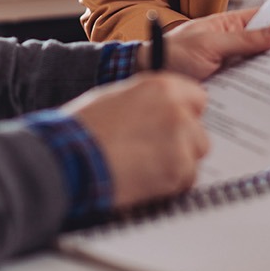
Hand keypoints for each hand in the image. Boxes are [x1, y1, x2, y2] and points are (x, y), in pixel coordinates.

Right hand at [64, 73, 208, 206]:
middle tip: (155, 152)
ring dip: (177, 164)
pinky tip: (145, 179)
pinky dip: (170, 184)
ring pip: (194, 156)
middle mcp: (177, 110)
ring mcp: (180, 141)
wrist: (70, 159)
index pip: (197, 99)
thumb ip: (150, 101)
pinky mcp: (177, 171)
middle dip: (183, 143)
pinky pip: (186, 180)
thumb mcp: (118, 97)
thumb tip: (165, 111)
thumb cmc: (86, 128)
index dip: (185, 115)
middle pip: (199, 131)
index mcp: (162, 87)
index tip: (172, 126)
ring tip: (146, 167)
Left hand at [149, 8, 269, 80]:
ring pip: (263, 70)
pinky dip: (265, 94)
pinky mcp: (231, 90)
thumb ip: (245, 39)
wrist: (148, 78)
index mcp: (231, 26)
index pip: (265, 18)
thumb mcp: (209, 44)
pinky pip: (252, 90)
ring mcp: (234, 69)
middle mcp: (235, 47)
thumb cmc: (173, 54)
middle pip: (269, 46)